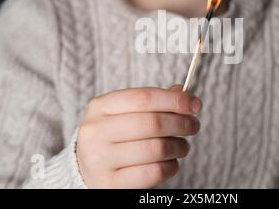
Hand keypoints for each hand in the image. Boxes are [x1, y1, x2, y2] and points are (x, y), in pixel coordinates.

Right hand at [76, 84, 201, 187]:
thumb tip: (185, 95)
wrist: (84, 169)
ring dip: (179, 146)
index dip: (174, 100)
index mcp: (100, 106)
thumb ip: (152, 102)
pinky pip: (153, 172)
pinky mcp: (110, 184)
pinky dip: (171, 166)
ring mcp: (100, 159)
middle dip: (182, 123)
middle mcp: (96, 131)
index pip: (144, 97)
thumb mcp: (124, 112)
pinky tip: (171, 162)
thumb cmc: (113, 136)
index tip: (195, 104)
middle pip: (153, 123)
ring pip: (156, 149)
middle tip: (193, 125)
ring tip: (183, 145)